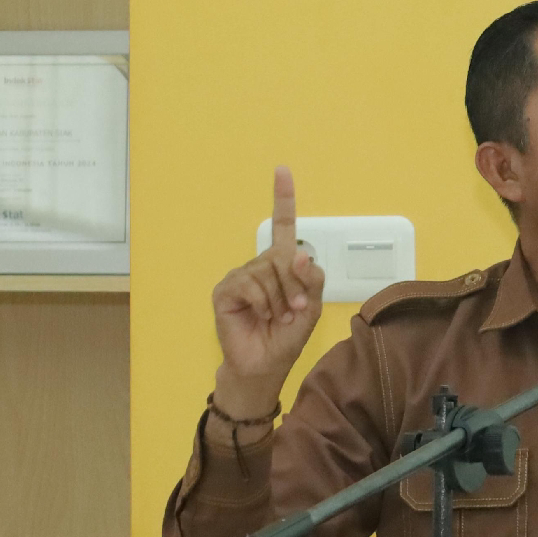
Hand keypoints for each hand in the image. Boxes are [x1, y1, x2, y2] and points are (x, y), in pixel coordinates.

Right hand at [211, 166, 325, 415]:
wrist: (264, 365)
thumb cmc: (287, 337)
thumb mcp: (311, 308)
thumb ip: (311, 280)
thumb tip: (300, 251)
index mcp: (281, 265)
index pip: (282, 226)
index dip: (283, 199)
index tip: (282, 171)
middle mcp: (260, 265)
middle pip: (282, 256)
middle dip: (295, 286)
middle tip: (294, 310)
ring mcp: (241, 276)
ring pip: (267, 271)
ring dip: (280, 298)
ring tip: (277, 317)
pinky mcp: (225, 290)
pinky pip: (250, 284)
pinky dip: (262, 303)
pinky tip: (261, 317)